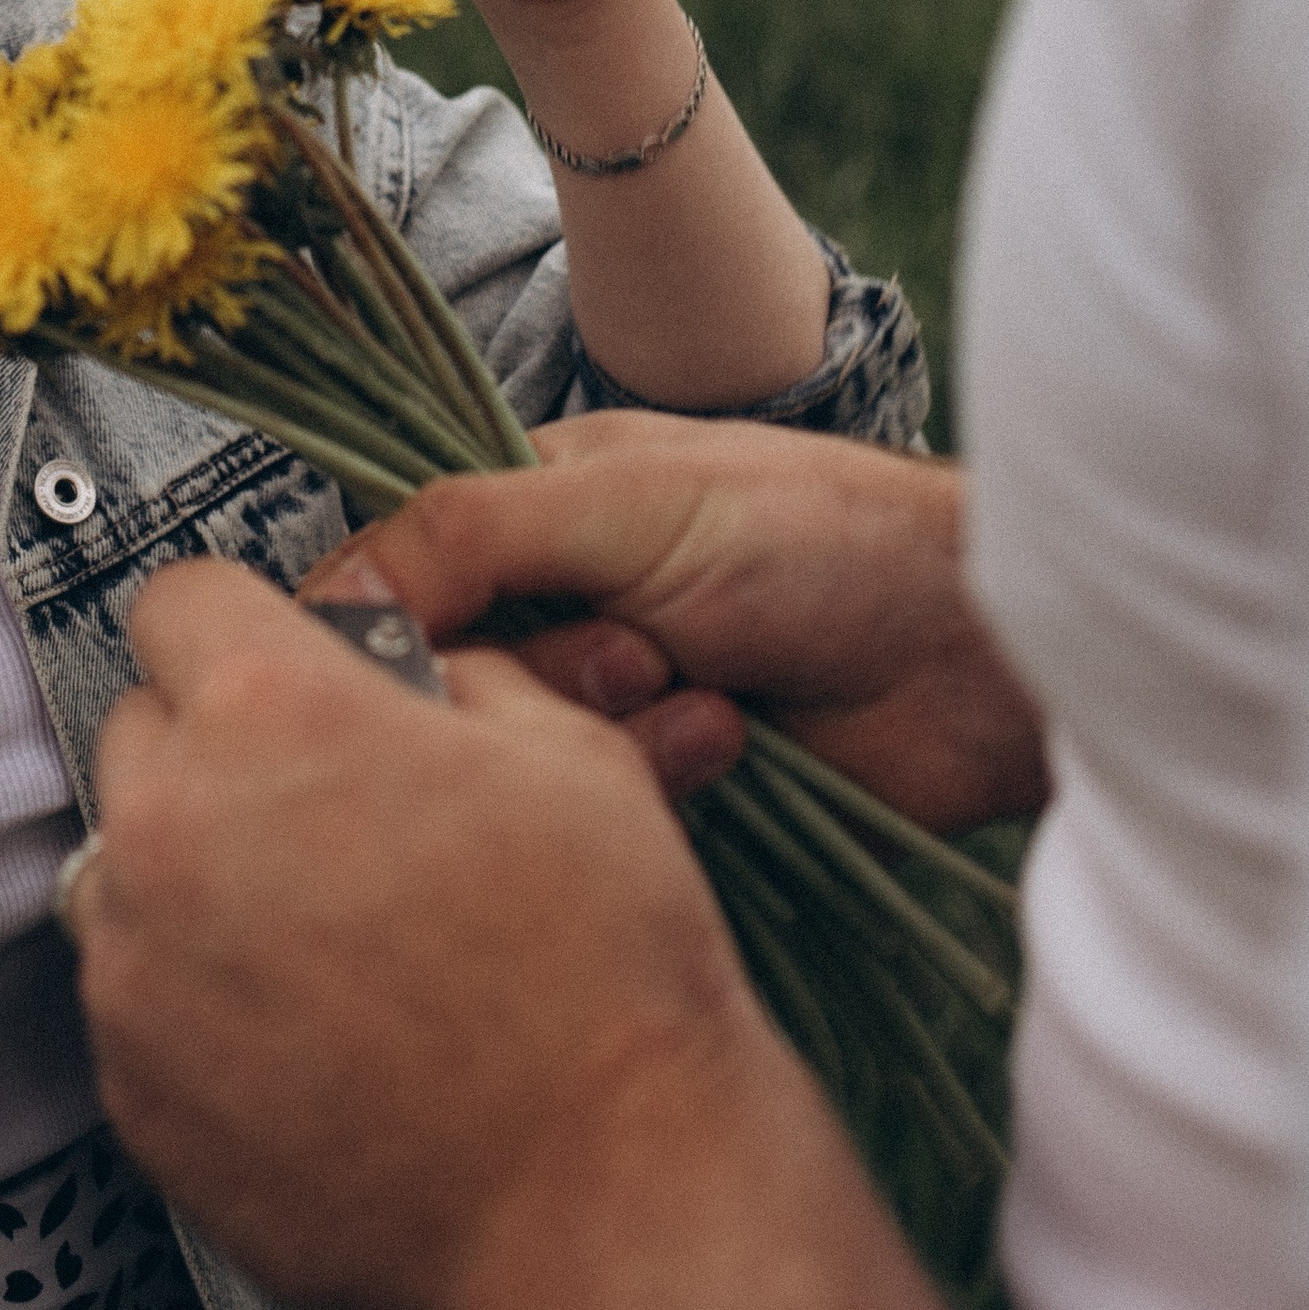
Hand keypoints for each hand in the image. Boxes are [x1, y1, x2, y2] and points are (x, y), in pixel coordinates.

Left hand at [73, 557, 781, 1309]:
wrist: (603, 1208)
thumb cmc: (601, 989)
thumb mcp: (566, 751)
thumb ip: (449, 678)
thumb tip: (406, 673)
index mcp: (272, 713)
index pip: (179, 601)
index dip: (244, 628)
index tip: (278, 665)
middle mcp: (174, 830)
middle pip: (144, 735)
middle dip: (223, 755)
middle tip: (332, 814)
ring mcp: (139, 971)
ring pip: (131, 872)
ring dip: (205, 882)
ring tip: (337, 942)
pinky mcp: (136, 1093)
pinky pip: (141, 1002)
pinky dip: (203, 1005)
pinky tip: (321, 1036)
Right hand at [319, 419, 1048, 832]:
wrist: (980, 655)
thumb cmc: (819, 536)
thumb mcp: (630, 504)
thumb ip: (473, 533)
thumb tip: (328, 596)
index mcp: (537, 499)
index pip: (401, 570)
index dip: (393, 623)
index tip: (406, 663)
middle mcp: (562, 598)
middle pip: (458, 675)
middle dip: (538, 679)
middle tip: (635, 657)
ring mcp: (614, 697)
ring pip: (524, 753)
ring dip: (609, 735)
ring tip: (703, 698)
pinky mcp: (663, 788)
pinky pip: (597, 810)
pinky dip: (659, 782)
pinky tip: (732, 745)